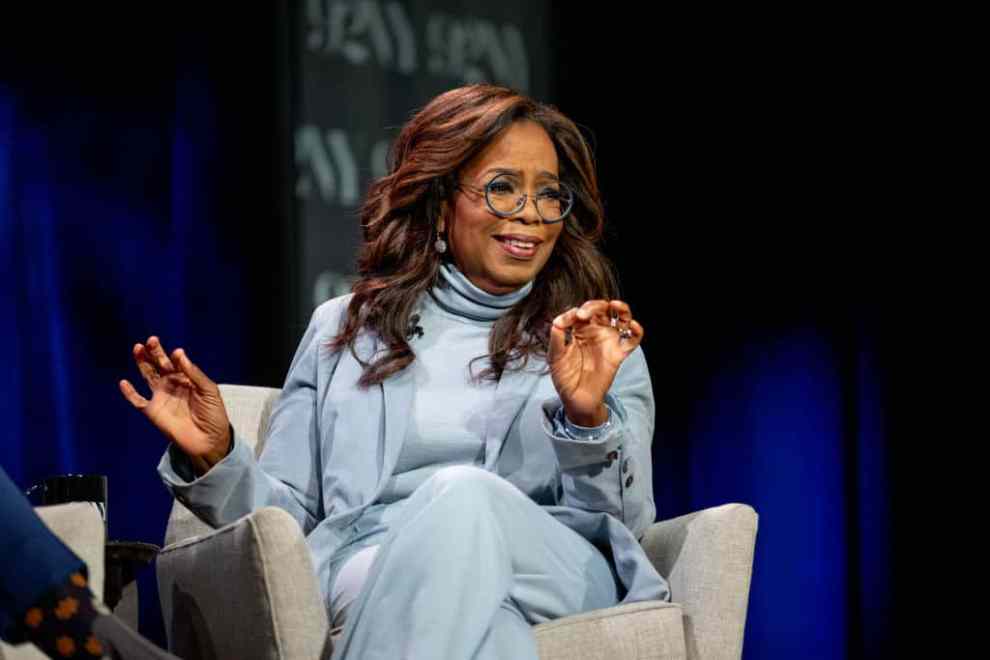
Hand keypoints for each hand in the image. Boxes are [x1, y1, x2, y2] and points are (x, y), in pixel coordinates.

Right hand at [119, 336, 230, 475]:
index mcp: (187, 379)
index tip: (176, 353)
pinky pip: (138, 401)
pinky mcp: (153, 412)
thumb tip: (179, 354)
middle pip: (160, 365)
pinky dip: (129, 393)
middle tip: (150, 340)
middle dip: (155, 352)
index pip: (177, 363)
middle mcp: (172, 385)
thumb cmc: (214, 415)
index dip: (175, 356)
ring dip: (142, 362)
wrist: (209, 440)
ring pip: (148, 376)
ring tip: (137, 348)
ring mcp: (161, 397)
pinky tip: (123, 382)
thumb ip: (194, 374)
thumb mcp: (209, 391)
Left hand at [548, 300, 643, 426]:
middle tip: (584, 314)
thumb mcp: (554, 356)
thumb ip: (556, 338)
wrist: (576, 399)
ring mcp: (608, 341)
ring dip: (622, 308)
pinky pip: (632, 340)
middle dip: (594, 306)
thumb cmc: (564, 377)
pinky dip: (636, 331)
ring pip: (621, 318)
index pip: (581, 312)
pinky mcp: (618, 354)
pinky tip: (632, 325)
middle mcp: (595, 332)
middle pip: (601, 309)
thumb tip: (559, 320)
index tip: (565, 322)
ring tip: (615, 305)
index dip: (574, 312)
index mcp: (579, 330)